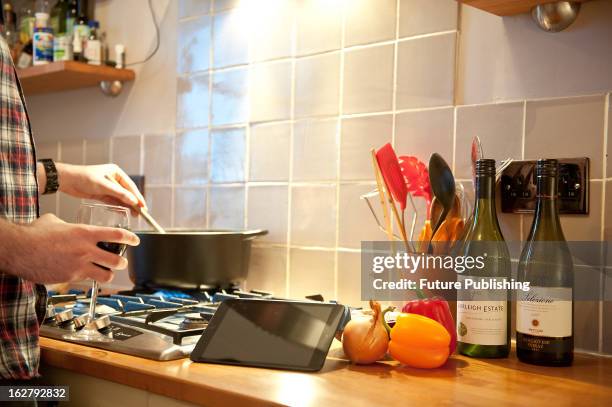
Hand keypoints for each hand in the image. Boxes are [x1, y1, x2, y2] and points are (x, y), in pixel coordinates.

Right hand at [7, 214, 139, 283]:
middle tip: (122, 260)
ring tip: (108, 272)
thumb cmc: (35, 234)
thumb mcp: (56, 221)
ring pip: (106, 275)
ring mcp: (79, 266)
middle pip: (117, 260)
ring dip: (109, 274)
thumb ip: (70, 225)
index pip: (117, 235)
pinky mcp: (70, 278)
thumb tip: (71, 227)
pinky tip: (86, 276)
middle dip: (122, 261)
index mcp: (85, 233)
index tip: (136, 240)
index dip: (130, 238)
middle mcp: (86, 250)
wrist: (19, 249)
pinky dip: (89, 279)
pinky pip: (87, 281)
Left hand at [56, 163, 145, 212]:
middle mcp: (113, 179)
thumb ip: (118, 194)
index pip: (130, 186)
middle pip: (127, 192)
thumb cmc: (83, 177)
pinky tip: (124, 213)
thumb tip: (133, 201)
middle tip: (141, 213)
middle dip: (134, 202)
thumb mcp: (102, 185)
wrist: (65, 180)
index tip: (143, 206)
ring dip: (127, 206)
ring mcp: (108, 187)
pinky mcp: (102, 194)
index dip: (138, 196)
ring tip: (135, 215)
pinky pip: (113, 201)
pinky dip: (119, 207)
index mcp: (116, 172)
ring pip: (121, 198)